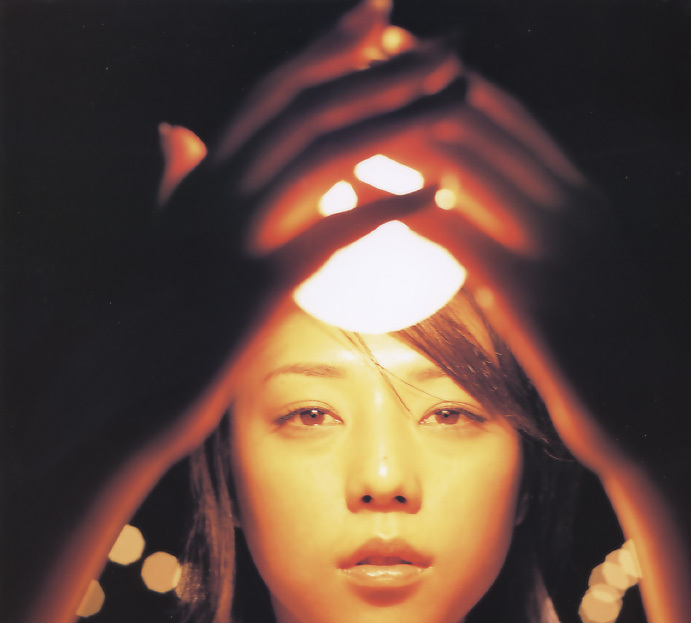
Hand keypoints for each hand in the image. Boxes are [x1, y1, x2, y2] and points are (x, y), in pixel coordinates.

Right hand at [0, 0, 464, 622]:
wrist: (118, 403)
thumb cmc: (147, 332)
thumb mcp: (158, 243)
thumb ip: (172, 184)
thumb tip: (173, 132)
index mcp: (202, 178)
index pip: (273, 93)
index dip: (327, 47)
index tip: (381, 13)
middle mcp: (216, 191)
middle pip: (309, 105)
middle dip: (383, 66)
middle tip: (450, 42)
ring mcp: (233, 235)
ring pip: (324, 151)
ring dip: (397, 117)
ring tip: (460, 97)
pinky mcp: (253, 286)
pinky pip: (333, 234)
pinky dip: (389, 208)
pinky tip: (439, 194)